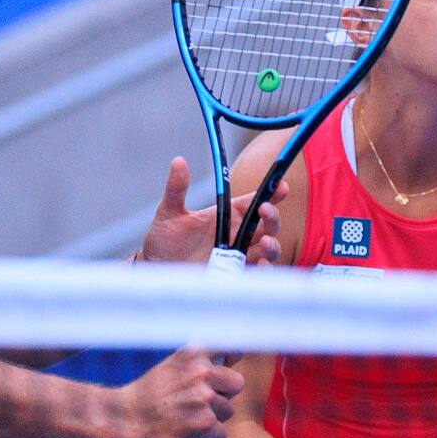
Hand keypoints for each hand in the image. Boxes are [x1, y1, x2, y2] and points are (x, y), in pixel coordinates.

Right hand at [112, 346, 242, 437]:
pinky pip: (221, 434)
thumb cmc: (146, 396)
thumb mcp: (171, 367)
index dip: (231, 360)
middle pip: (236, 384)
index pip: (233, 348)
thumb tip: (233, 358)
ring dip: (213, 418)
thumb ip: (199, 363)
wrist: (122, 421)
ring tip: (187, 420)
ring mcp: (204, 399)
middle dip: (223, 394)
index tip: (224, 370)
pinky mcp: (205, 425)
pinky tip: (187, 435)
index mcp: (193, 354)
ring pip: (228, 411)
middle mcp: (202, 373)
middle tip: (198, 403)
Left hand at [136, 157, 283, 266]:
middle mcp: (237, 235)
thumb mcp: (169, 212)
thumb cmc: (164, 240)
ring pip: (269, 250)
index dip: (271, 192)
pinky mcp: (234, 276)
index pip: (254, 201)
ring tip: (266, 241)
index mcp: (228, 216)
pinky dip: (265, 270)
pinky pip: (257, 275)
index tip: (281, 185)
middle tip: (264, 209)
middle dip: (272, 216)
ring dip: (273, 244)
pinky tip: (261, 264)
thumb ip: (177, 189)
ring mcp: (238, 257)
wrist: (156, 270)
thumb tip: (178, 161)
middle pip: (267, 224)